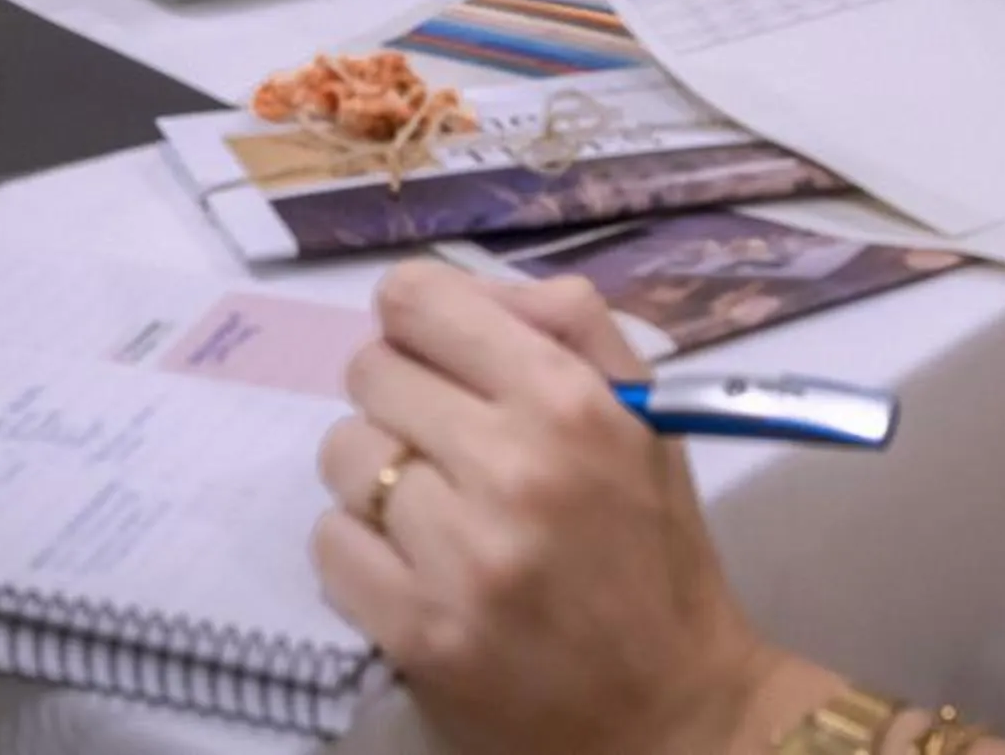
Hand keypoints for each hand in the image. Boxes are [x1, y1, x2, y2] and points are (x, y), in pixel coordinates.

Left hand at [313, 261, 774, 754]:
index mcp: (566, 400)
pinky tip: (415, 570)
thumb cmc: (652, 550)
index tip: (436, 359)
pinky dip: (360, 552)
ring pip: (343, 454)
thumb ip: (564, 320)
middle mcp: (511, 467)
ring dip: (376, 478)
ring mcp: (461, 556)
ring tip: (435, 514)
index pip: (417, 300)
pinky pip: (329, 542)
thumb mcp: (640, 411)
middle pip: (369, 371)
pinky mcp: (418, 633)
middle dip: (401, 401)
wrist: (675, 715)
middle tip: (446, 448)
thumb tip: (468, 293)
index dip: (417, 323)